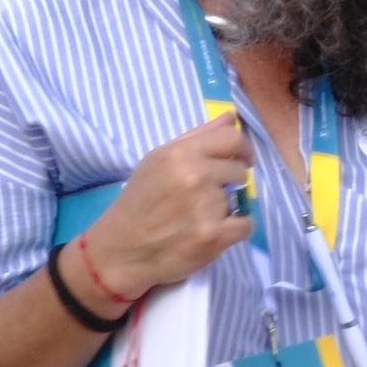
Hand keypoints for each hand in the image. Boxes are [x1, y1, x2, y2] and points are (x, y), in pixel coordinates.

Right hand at [83, 113, 257, 300]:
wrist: (120, 250)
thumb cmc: (139, 202)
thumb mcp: (157, 161)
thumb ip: (196, 138)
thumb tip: (231, 117)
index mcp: (179, 153)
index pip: (231, 138)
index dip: (240, 149)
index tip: (237, 160)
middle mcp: (195, 175)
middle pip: (240, 170)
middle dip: (230, 181)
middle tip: (206, 195)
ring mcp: (207, 207)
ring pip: (242, 199)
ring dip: (226, 207)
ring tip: (198, 216)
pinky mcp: (214, 236)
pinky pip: (246, 224)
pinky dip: (233, 229)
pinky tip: (209, 231)